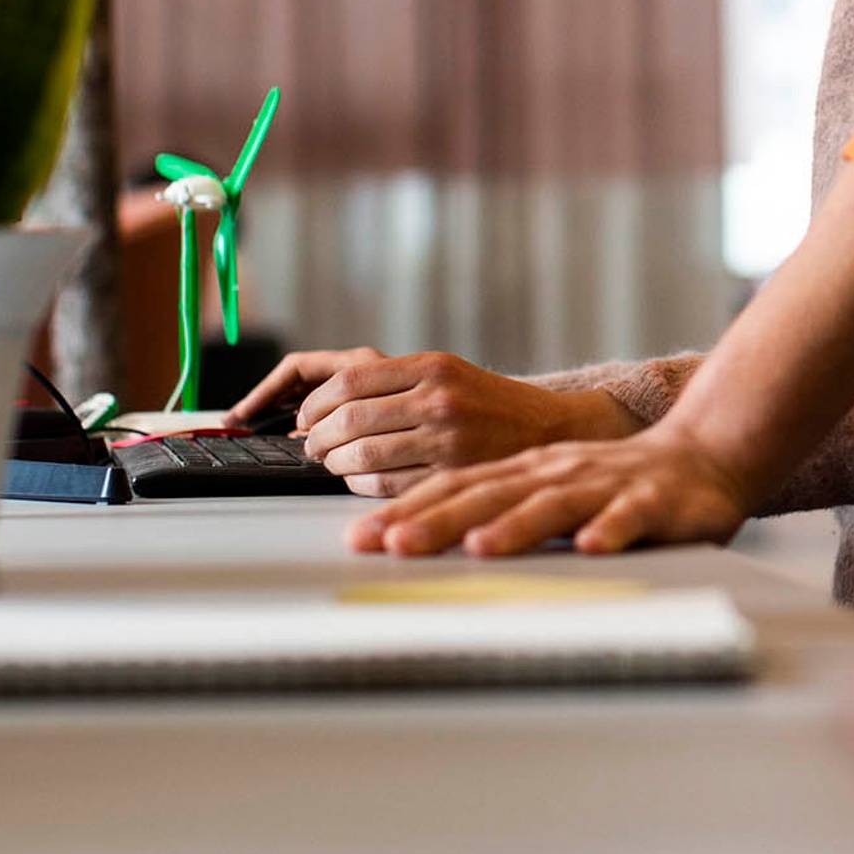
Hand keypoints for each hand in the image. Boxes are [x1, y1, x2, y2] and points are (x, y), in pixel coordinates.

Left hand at [229, 347, 633, 495]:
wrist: (550, 429)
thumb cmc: (488, 404)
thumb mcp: (446, 373)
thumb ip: (391, 384)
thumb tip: (323, 409)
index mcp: (432, 367)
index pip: (348, 382)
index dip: (313, 405)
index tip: (303, 420)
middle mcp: (439, 399)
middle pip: (348, 420)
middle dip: (318, 439)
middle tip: (313, 448)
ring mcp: (447, 439)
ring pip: (361, 456)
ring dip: (334, 465)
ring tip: (333, 464)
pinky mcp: (452, 476)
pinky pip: (385, 486)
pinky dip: (360, 487)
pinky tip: (360, 482)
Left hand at [344, 427, 755, 556]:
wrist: (703, 456)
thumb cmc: (615, 483)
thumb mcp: (546, 488)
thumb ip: (492, 508)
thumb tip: (409, 538)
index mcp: (526, 471)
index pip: (455, 486)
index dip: (408, 509)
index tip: (363, 538)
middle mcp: (557, 473)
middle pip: (490, 495)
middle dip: (440, 521)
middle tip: (395, 545)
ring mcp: (605, 486)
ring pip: (554, 506)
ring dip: (517, 526)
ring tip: (481, 547)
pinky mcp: (653, 503)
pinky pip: (629, 519)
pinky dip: (610, 532)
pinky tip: (592, 548)